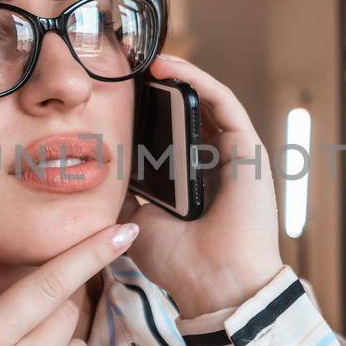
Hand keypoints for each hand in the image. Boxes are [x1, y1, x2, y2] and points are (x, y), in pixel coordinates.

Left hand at [120, 53, 284, 316]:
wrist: (215, 284)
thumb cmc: (180, 263)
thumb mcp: (137, 221)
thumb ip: (124, 195)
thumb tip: (97, 173)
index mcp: (194, 182)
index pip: (171, 135)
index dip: (147, 112)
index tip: (115, 95)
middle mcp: (217, 164)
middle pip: (188, 113)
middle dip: (158, 89)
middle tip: (125, 71)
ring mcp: (235, 154)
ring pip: (206, 101)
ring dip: (175, 76)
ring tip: (142, 61)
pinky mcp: (248, 147)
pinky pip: (221, 101)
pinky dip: (195, 80)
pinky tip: (166, 68)